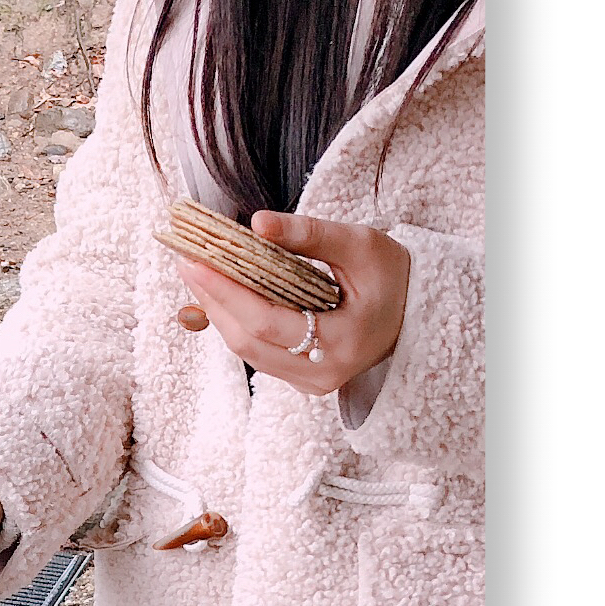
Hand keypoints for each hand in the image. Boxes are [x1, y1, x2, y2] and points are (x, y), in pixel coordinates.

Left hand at [173, 212, 409, 395]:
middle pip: (247, 340)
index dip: (226, 293)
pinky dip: (236, 322)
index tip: (194, 261)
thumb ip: (309, 235)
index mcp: (343, 342)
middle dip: (213, 300)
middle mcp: (324, 373)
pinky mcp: (302, 380)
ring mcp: (312, 382)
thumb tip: (257, 223)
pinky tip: (221, 295)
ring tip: (197, 273)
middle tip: (187, 261)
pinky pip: (257, 353)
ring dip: (218, 311)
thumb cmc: (392, 276)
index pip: (266, 322)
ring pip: (246, 350)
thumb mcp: (360, 245)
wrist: (417, 312)